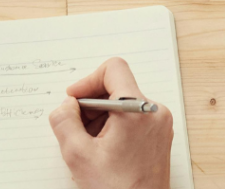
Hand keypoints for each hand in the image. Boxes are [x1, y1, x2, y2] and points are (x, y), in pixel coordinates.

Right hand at [48, 58, 172, 188]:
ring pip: (124, 104)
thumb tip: (67, 105)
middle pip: (117, 87)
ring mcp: (159, 126)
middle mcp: (154, 113)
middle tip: (76, 128)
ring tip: (89, 145)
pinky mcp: (159, 138)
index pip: (113, 69)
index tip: (74, 100)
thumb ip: (65, 121)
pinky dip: (114, 127)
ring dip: (101, 118)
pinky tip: (102, 151)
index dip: (88, 80)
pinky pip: (133, 119)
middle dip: (92, 105)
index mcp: (137, 110)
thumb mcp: (78, 156)